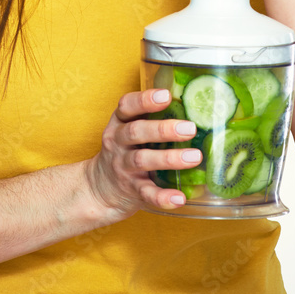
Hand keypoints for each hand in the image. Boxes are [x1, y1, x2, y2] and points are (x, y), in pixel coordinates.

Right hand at [84, 88, 202, 216]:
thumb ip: (151, 118)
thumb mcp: (129, 130)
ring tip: (195, 157)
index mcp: (119, 123)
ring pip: (142, 160)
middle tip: (190, 128)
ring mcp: (123, 167)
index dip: (145, 100)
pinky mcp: (131, 190)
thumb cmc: (125, 151)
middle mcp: (118, 143)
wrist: (99, 189)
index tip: (166, 95)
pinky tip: (179, 198)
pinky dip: (162, 197)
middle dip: (163, 129)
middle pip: (136, 132)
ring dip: (169, 158)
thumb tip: (194, 105)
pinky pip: (146, 193)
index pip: (127, 106)